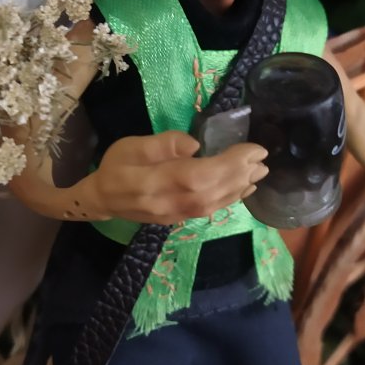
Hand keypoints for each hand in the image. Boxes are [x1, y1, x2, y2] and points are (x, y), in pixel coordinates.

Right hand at [87, 130, 268, 223]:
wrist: (102, 199)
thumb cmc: (115, 166)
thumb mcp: (130, 145)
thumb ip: (162, 144)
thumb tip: (195, 145)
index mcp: (151, 182)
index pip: (197, 175)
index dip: (228, 164)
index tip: (251, 149)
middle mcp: (166, 204)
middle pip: (210, 192)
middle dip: (240, 174)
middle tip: (263, 158)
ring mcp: (174, 216)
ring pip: (213, 204)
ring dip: (240, 188)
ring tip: (260, 172)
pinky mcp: (179, 220)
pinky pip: (209, 211)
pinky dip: (230, 199)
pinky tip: (244, 189)